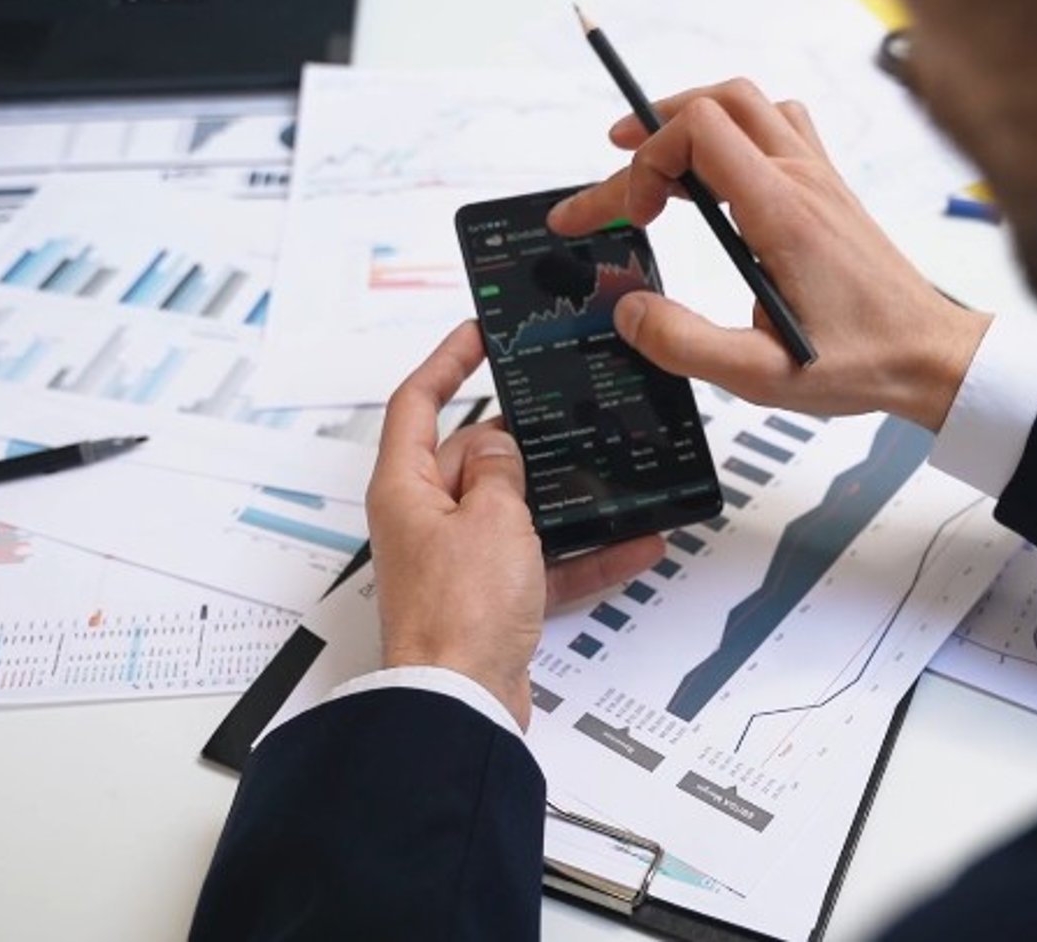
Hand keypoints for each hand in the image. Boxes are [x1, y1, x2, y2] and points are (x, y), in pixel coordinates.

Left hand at [368, 322, 667, 727]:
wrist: (461, 703)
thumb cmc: (456, 615)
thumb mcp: (492, 517)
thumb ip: (500, 471)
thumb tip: (500, 445)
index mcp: (404, 488)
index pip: (417, 403)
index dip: (446, 361)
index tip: (478, 332)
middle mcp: (424, 521)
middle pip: (471, 458)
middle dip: (522, 443)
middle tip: (565, 417)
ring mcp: (456, 562)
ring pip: (513, 512)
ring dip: (562, 502)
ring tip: (610, 479)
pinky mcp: (488, 601)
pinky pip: (540, 563)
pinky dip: (582, 556)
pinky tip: (631, 546)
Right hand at [548, 79, 991, 431]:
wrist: (932, 356)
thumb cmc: (863, 361)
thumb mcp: (760, 375)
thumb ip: (685, 343)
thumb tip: (629, 308)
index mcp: (783, 211)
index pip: (698, 130)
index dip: (645, 162)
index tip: (632, 219)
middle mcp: (803, 179)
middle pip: (715, 101)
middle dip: (650, 130)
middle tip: (613, 178)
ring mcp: (820, 176)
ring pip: (747, 102)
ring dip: (691, 118)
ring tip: (651, 160)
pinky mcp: (829, 187)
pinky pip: (778, 123)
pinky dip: (733, 129)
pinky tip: (715, 173)